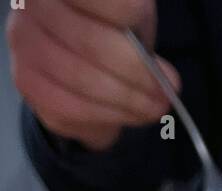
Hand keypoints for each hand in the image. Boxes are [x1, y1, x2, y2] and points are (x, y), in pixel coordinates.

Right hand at [7, 0, 178, 151]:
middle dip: (138, 73)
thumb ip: (140, 33)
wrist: (78, 60)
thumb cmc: (109, 28)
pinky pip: (71, 106)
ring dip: (128, 100)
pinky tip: (128, 113)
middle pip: (91, 42)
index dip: (128, 15)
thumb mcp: (130, 16)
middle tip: (166, 91)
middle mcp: (33, 3)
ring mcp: (23, 39)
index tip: (153, 38)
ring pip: (82, 79)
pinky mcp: (26, 79)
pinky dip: (108, 115)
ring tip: (154, 106)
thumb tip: (164, 78)